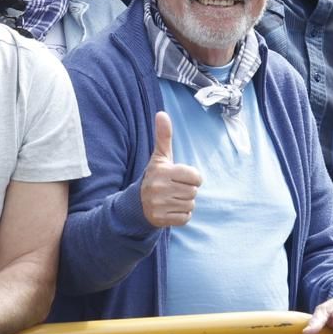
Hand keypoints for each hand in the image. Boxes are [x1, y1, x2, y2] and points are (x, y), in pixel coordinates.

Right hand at [140, 112, 202, 227]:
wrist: (137, 203)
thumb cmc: (155, 176)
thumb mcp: (159, 157)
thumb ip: (163, 136)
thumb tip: (162, 113)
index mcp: (162, 171)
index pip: (195, 176)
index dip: (192, 177)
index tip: (180, 177)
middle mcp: (159, 188)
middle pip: (193, 192)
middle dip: (187, 191)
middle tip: (174, 189)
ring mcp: (159, 205)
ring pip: (190, 205)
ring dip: (184, 203)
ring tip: (171, 199)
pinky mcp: (160, 219)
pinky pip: (185, 218)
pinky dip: (181, 215)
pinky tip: (170, 209)